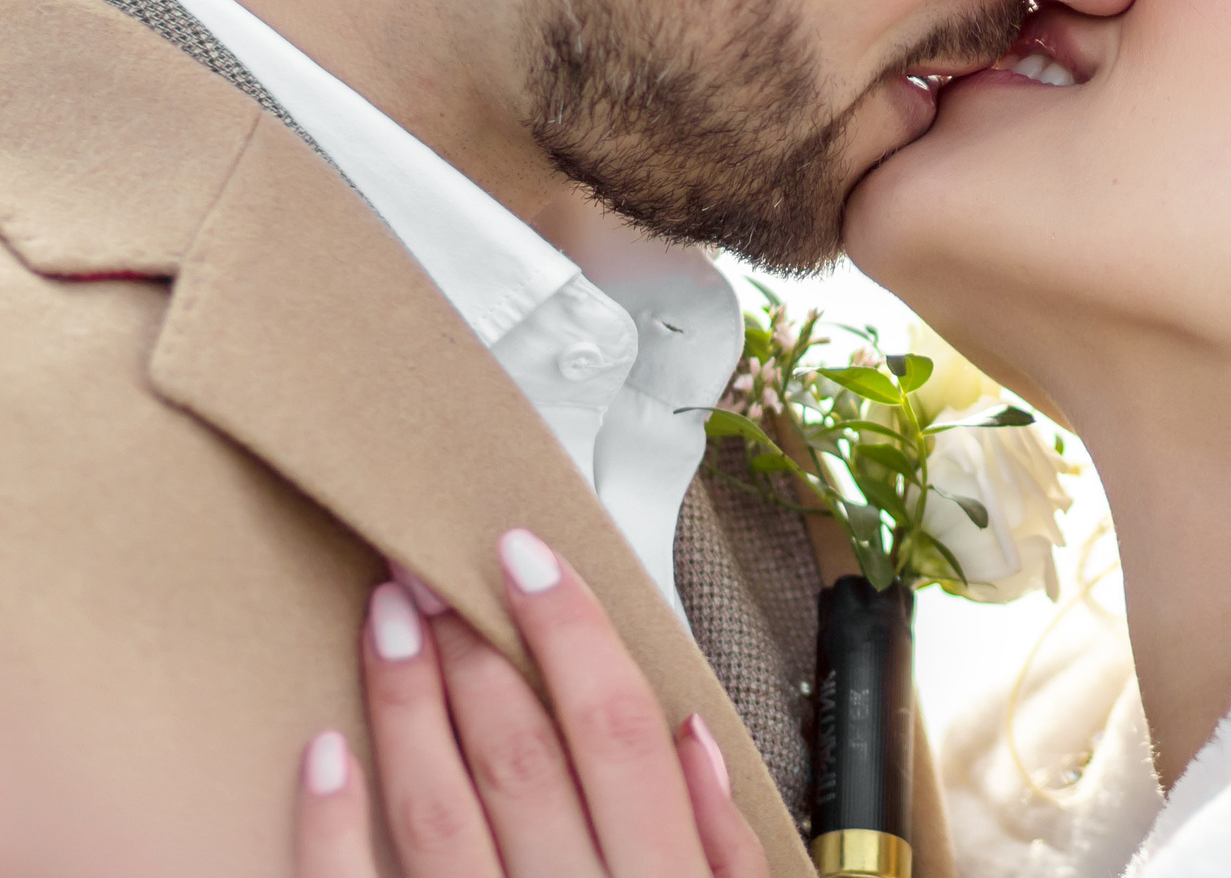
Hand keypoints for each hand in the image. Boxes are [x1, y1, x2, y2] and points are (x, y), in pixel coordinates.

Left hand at [294, 529, 768, 877]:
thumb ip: (734, 854)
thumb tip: (689, 739)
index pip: (616, 731)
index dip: (569, 632)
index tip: (525, 556)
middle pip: (520, 757)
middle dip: (473, 647)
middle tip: (432, 566)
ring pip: (435, 811)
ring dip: (404, 704)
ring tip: (382, 621)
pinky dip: (331, 824)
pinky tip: (322, 752)